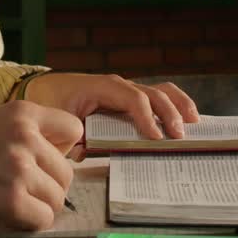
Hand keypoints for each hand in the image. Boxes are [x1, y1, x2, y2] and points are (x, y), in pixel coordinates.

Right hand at [0, 101, 81, 233]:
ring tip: (8, 203)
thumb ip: (29, 137)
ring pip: (57, 199)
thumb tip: (64, 160)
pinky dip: (27, 225)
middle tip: (20, 191)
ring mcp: (19, 167)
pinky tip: (4, 215)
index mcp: (22, 113)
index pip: (74, 129)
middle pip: (67, 172)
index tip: (44, 162)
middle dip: (48, 187)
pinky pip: (43, 220)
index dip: (61, 151)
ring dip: (37, 208)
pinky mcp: (11, 199)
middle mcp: (24, 136)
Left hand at [22, 73, 199, 139]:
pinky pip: (155, 97)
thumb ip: (76, 137)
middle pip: (153, 93)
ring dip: (178, 105)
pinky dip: (173, 105)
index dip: (147, 117)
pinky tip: (186, 119)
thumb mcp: (61, 121)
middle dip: (169, 113)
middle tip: (180, 136)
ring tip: (194, 123)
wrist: (43, 90)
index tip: (156, 138)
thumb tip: (89, 153)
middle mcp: (118, 85)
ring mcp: (125, 89)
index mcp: (102, 87)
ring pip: (160, 90)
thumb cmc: (52, 104)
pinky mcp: (128, 97)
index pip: (133, 99)